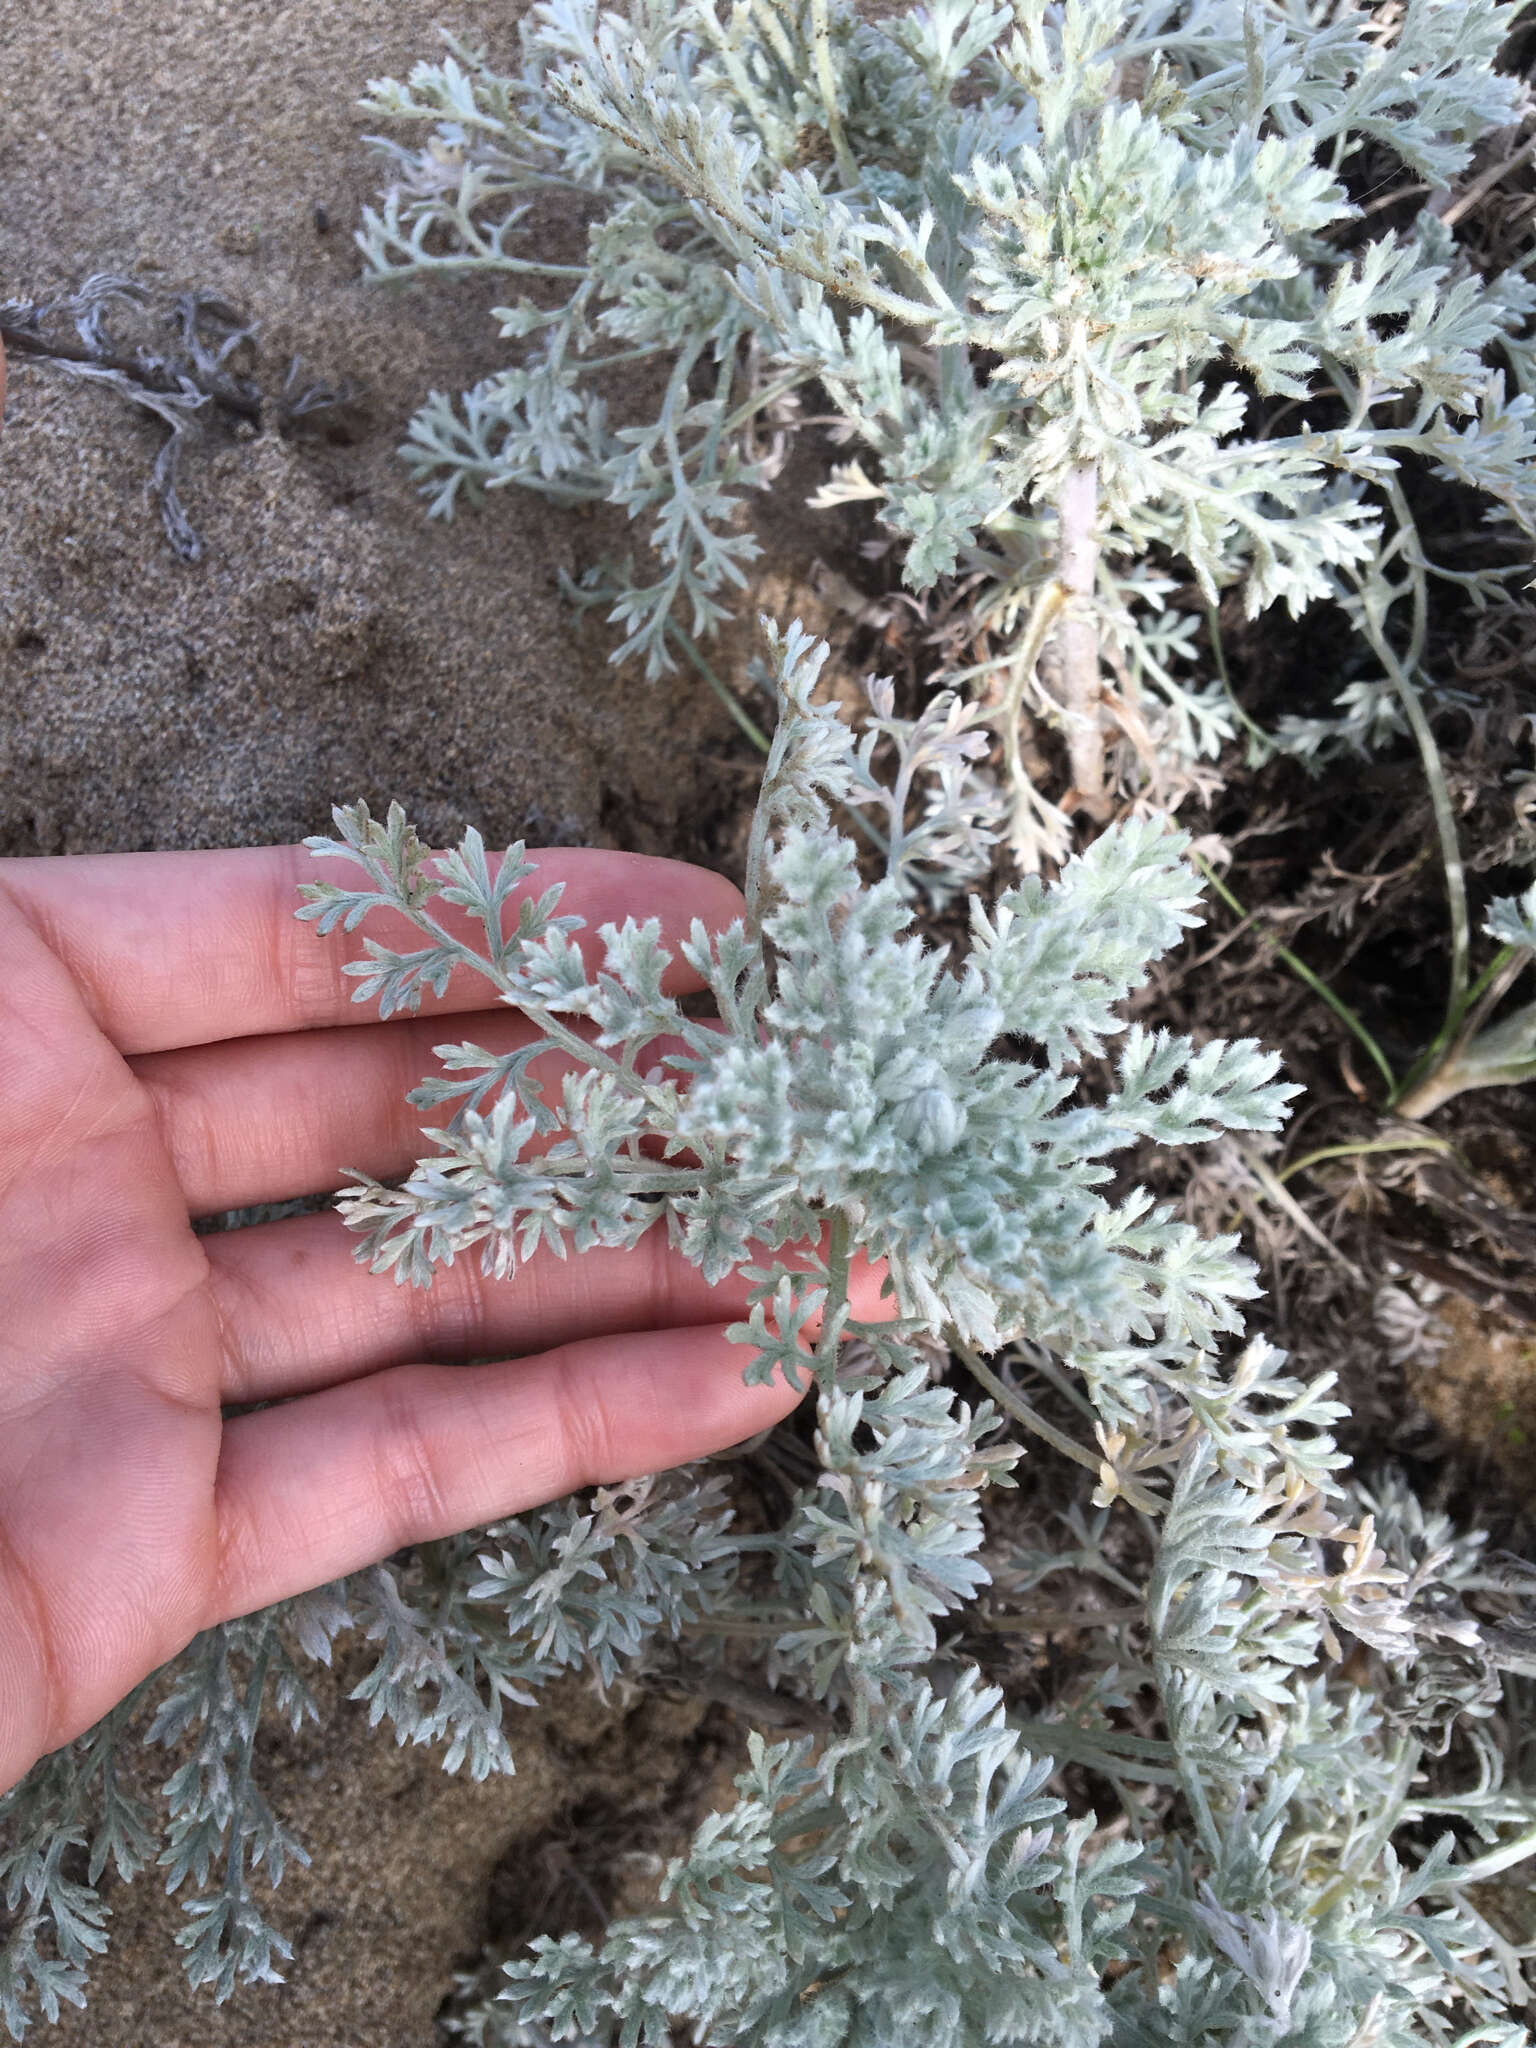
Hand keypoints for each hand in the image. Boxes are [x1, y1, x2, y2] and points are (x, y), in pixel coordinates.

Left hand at [0, 841, 853, 1794]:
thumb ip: (25, 947)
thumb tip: (291, 861)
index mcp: (0, 1010)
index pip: (311, 933)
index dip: (517, 915)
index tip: (706, 920)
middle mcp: (81, 1170)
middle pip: (407, 1106)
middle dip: (620, 1092)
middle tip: (812, 1087)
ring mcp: (129, 1358)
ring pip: (433, 1288)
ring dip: (642, 1264)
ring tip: (838, 1242)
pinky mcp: (154, 1543)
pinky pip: (393, 1473)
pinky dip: (571, 1431)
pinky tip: (737, 1383)